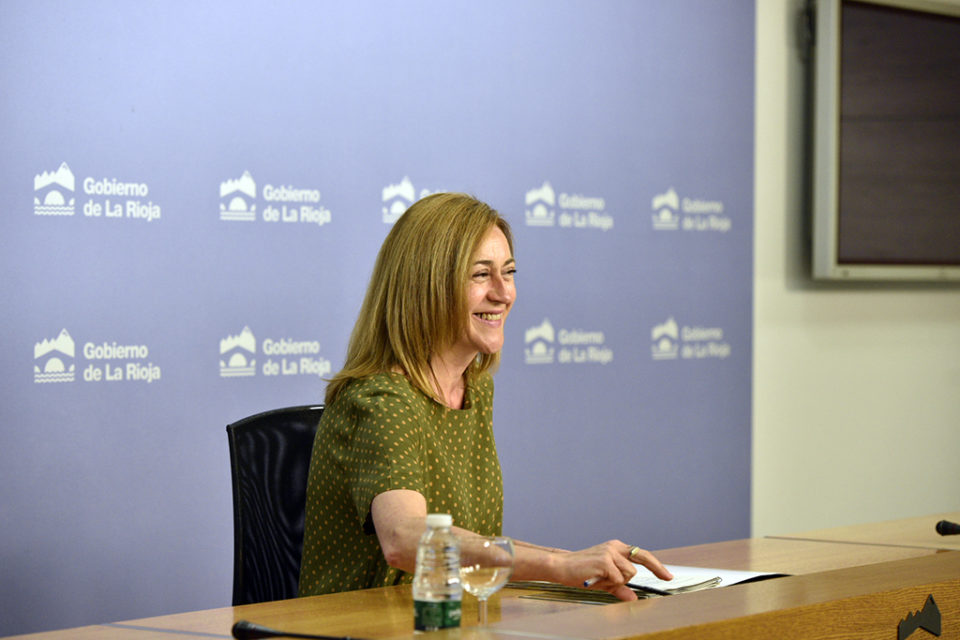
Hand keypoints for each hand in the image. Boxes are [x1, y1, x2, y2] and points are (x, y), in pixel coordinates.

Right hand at [551, 540, 672, 600]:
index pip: (641, 554)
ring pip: (629, 574)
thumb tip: (633, 598)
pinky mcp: (604, 560)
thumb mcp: (603, 580)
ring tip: (602, 580)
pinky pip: (618, 579)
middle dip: (650, 571)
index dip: (656, 565)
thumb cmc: (581, 572)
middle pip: (640, 561)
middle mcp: (614, 547)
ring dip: (618, 582)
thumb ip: (619, 588)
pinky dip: (609, 584)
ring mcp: (609, 552)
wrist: (561, 566)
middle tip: (665, 577)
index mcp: (615, 548)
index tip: (668, 575)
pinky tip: (597, 579)